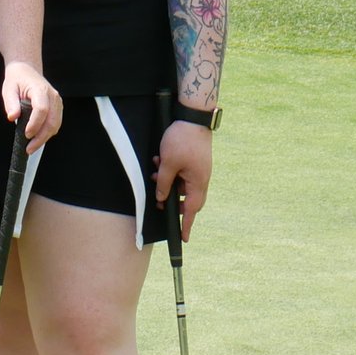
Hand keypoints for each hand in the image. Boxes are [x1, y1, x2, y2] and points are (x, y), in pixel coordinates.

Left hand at [0, 62, 61, 147]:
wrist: (26, 71)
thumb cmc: (17, 79)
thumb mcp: (8, 88)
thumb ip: (10, 103)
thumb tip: (12, 117)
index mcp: (40, 89)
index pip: (42, 109)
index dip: (35, 124)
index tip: (27, 134)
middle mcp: (53, 96)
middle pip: (52, 121)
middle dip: (41, 137)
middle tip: (29, 148)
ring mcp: (57, 102)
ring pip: (56, 124)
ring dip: (45, 137)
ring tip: (32, 146)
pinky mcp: (58, 107)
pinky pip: (56, 123)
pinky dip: (48, 132)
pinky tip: (38, 138)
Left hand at [154, 120, 212, 239]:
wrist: (193, 116)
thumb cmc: (182, 139)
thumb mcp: (168, 163)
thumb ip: (164, 183)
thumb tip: (162, 198)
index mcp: (198, 182)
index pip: (192, 210)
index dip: (187, 224)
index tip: (183, 238)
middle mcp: (200, 178)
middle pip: (185, 197)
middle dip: (170, 198)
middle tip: (158, 199)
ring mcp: (198, 169)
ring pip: (180, 183)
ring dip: (166, 179)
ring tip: (155, 169)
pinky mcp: (193, 161)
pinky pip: (180, 171)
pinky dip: (169, 169)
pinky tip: (159, 160)